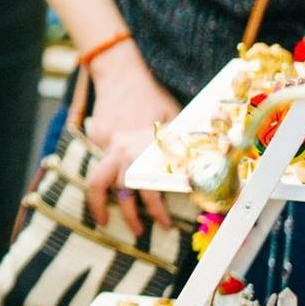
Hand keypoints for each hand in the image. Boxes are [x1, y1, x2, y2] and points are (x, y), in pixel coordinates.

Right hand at [83, 47, 179, 234]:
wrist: (121, 74)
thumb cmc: (154, 97)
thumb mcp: (177, 120)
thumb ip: (185, 144)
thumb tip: (208, 163)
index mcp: (144, 149)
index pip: (149, 189)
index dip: (158, 211)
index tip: (166, 224)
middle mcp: (122, 150)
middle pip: (120, 191)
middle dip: (129, 215)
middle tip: (138, 231)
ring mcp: (105, 145)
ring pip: (97, 181)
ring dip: (99, 204)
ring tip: (103, 220)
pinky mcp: (95, 139)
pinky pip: (99, 162)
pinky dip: (103, 179)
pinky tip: (108, 188)